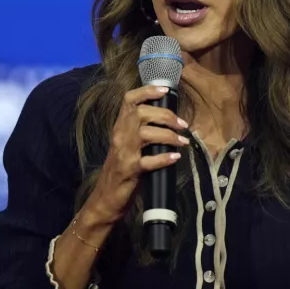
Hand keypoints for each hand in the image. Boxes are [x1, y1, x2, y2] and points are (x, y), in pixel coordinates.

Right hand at [88, 85, 189, 222]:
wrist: (106, 197)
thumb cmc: (121, 170)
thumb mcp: (127, 145)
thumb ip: (140, 131)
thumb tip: (168, 119)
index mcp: (119, 128)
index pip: (128, 100)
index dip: (147, 91)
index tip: (165, 90)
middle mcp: (120, 137)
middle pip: (141, 113)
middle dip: (166, 116)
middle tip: (183, 124)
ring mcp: (124, 154)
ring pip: (146, 134)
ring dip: (169, 136)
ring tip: (183, 141)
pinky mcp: (129, 171)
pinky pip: (148, 161)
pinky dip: (164, 158)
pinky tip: (175, 158)